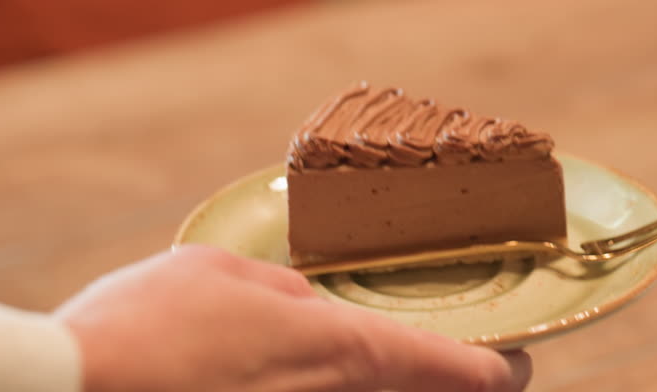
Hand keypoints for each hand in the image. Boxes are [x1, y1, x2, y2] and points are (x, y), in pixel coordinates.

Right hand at [56, 245, 531, 391]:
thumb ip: (286, 295)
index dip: (501, 369)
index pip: (462, 374)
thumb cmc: (142, 331)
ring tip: (371, 365)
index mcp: (342, 354)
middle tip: (456, 368)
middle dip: (448, 389)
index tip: (514, 362)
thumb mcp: (223, 276)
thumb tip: (311, 309)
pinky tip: (300, 379)